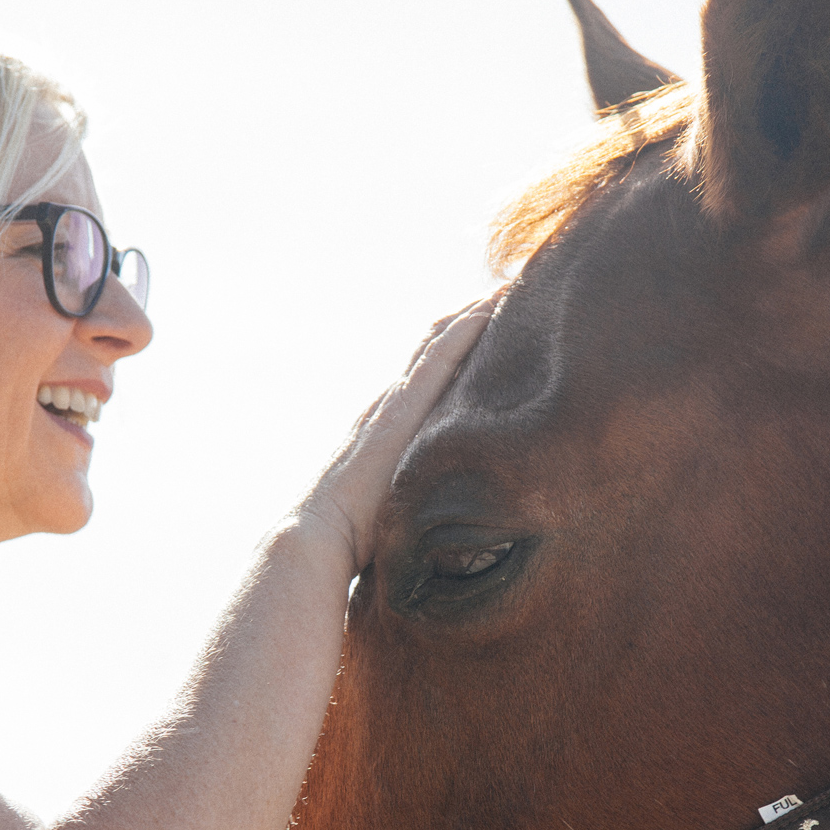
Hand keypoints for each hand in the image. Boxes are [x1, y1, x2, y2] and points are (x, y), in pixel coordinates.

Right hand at [295, 294, 497, 573]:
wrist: (321, 536)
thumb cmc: (355, 542)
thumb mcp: (394, 516)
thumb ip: (411, 509)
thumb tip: (430, 538)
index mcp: (390, 431)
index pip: (426, 381)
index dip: (454, 353)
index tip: (485, 333)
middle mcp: (391, 406)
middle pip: (433, 350)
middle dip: (466, 322)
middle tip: (506, 295)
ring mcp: (396, 401)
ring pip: (440, 341)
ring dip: (473, 313)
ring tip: (507, 288)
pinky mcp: (404, 404)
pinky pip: (443, 353)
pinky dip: (469, 326)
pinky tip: (493, 304)